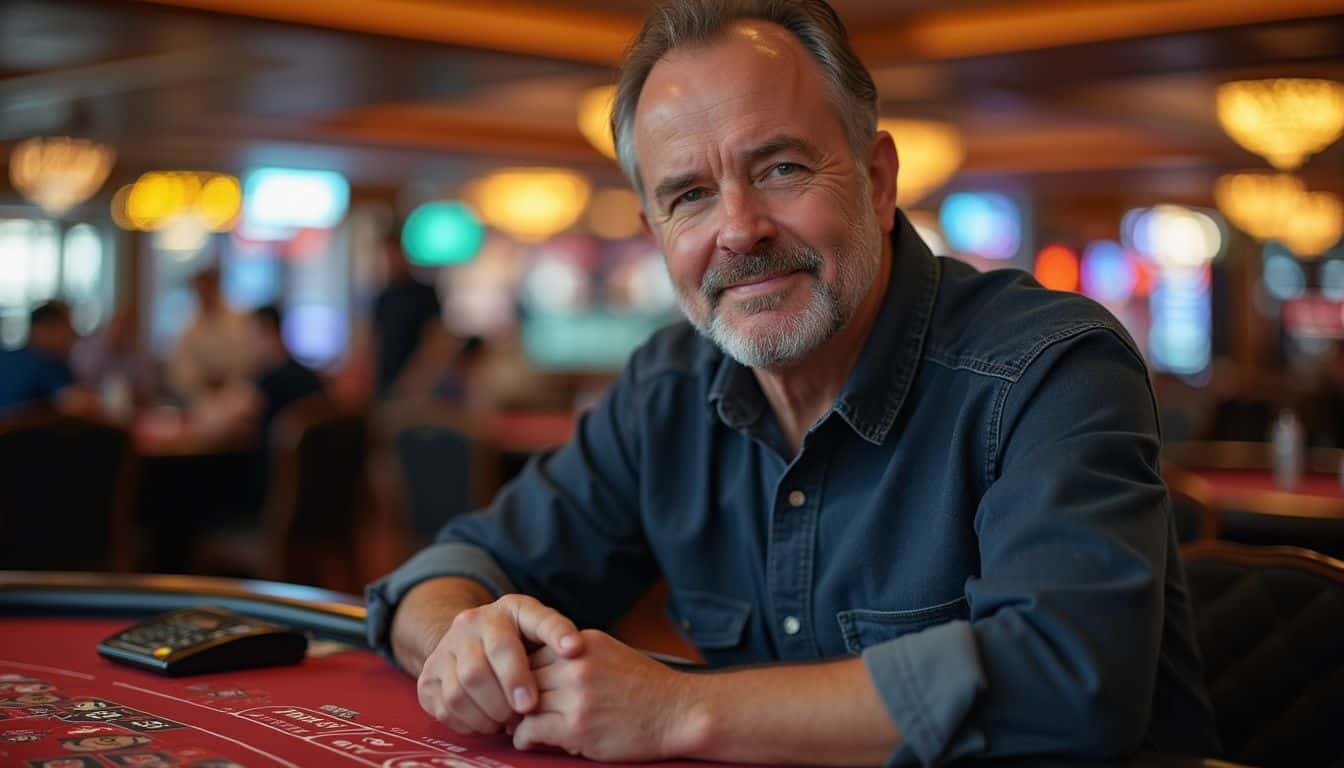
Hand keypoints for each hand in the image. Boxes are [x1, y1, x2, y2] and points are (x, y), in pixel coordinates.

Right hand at [417, 594, 582, 735]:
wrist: (467, 646)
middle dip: (513, 686)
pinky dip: (470, 722)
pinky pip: (446, 706)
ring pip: (464, 686)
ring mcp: (446, 648)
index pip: (537, 618)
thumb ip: (556, 642)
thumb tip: (576, 654)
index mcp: (511, 609)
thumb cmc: (517, 646)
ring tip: (508, 720)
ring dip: (490, 711)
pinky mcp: (428, 676)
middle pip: (492, 656)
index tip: (575, 649)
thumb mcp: (539, 636)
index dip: (557, 633)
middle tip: (528, 708)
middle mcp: (473, 622)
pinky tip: (487, 723)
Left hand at [512, 629, 702, 760]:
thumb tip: (539, 669)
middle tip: (513, 712)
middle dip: (518, 696)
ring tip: (522, 727)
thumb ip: (577, 656)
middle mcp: (576, 663)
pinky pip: (530, 729)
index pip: (531, 652)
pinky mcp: (576, 725)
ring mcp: (576, 693)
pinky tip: (532, 740)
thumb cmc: (647, 688)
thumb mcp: (610, 654)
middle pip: (523, 676)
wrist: (679, 713)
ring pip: (523, 703)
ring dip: (519, 718)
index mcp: (582, 643)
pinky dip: (525, 738)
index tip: (521, 689)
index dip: (523, 674)